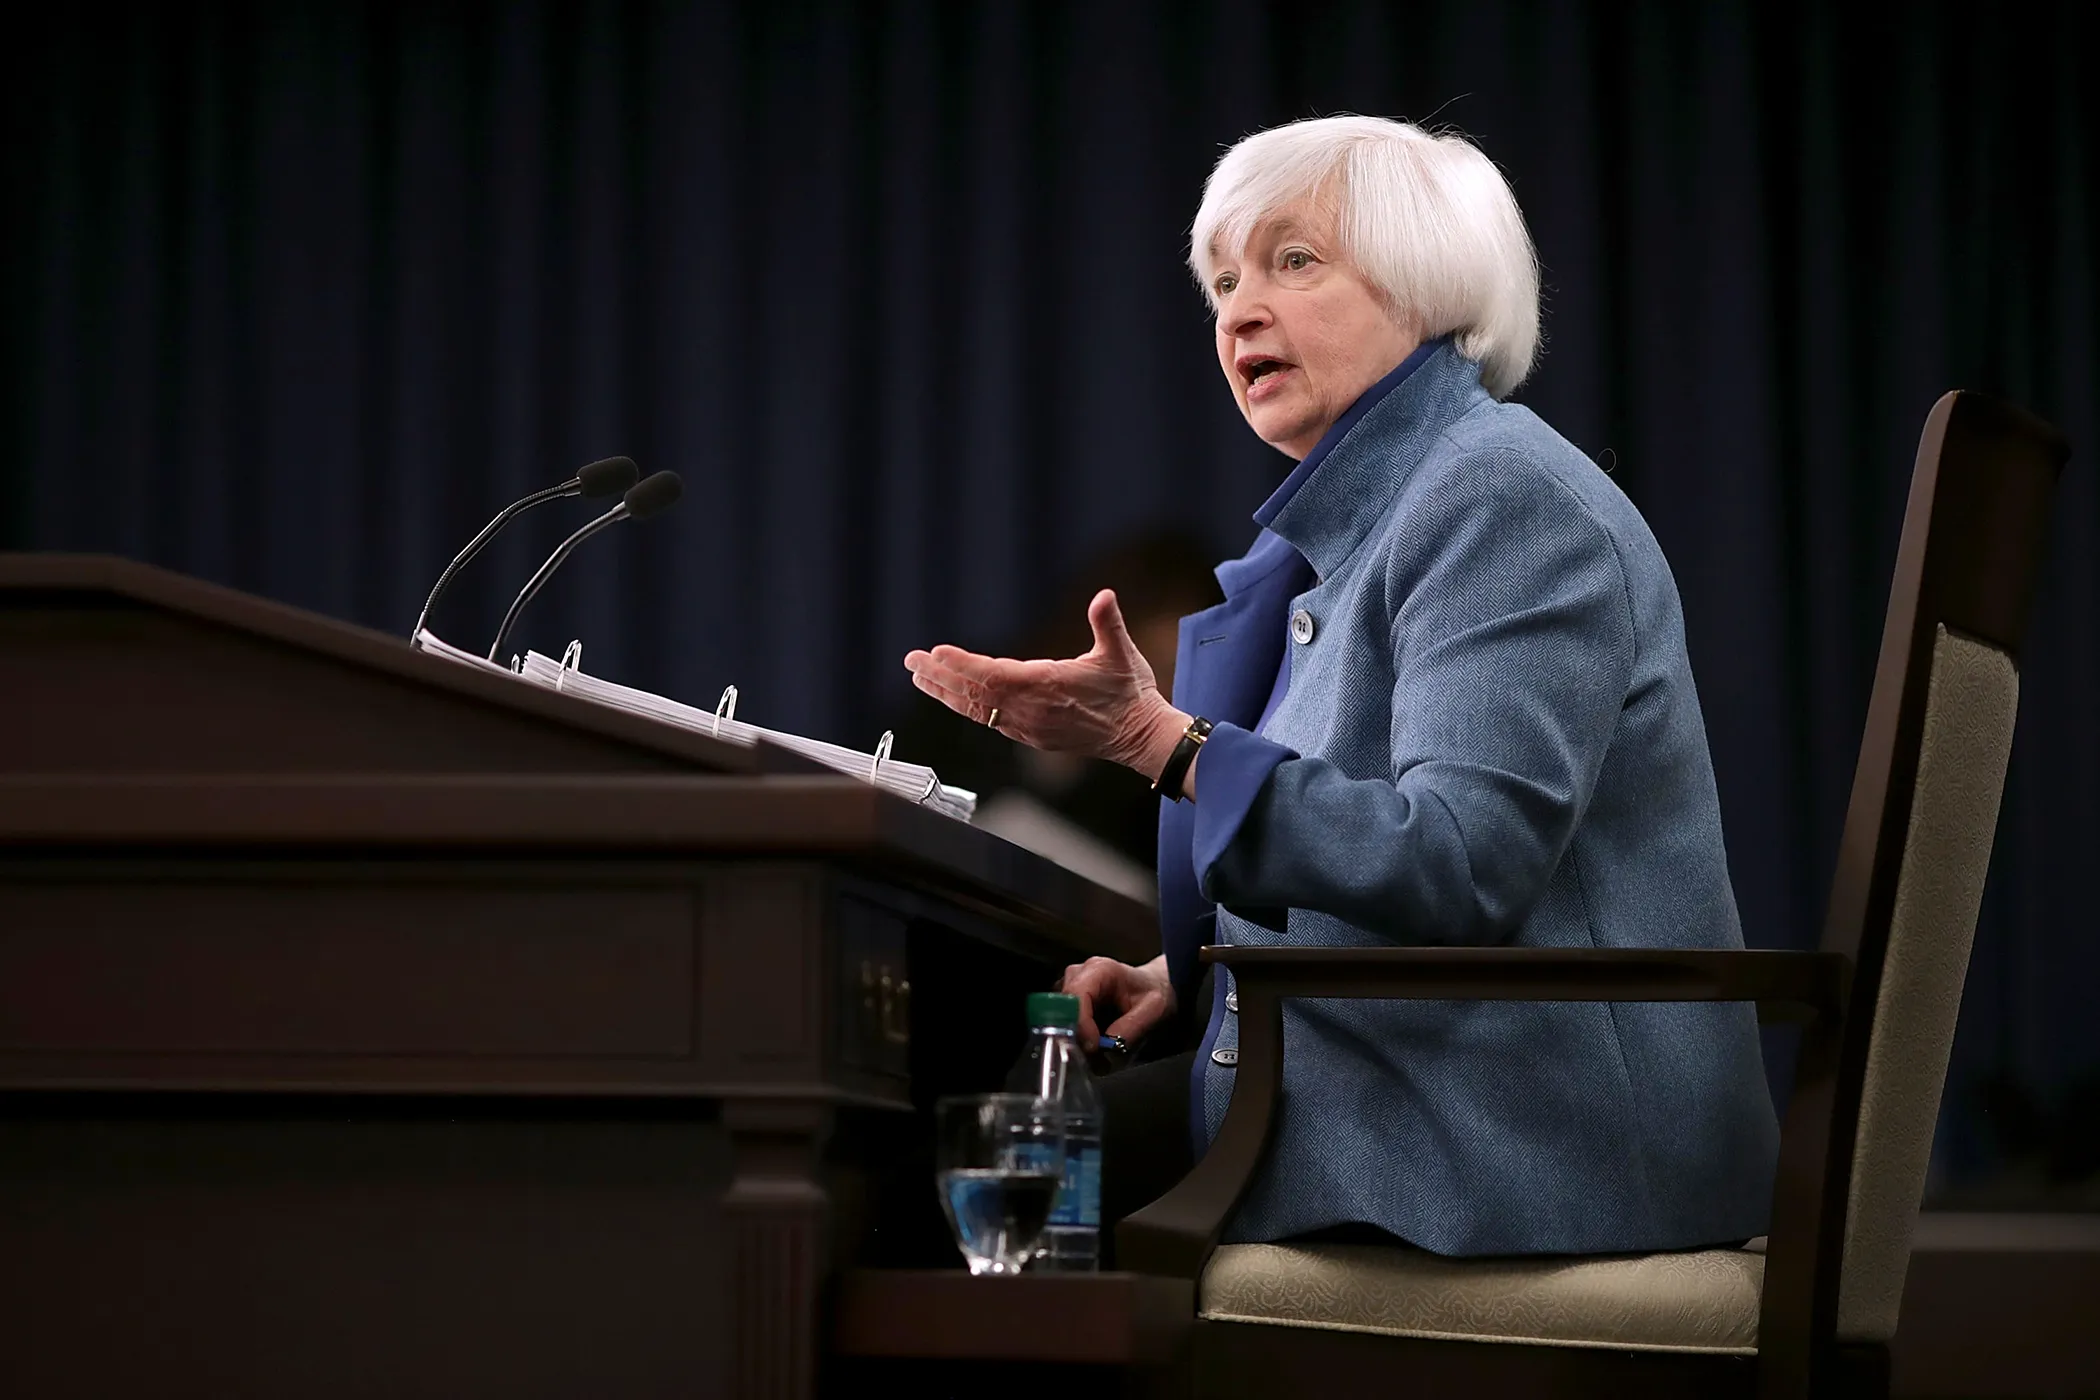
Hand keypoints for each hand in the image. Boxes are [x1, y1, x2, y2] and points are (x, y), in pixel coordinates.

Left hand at [904, 589, 1187, 778]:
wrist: (1139, 737)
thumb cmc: (1130, 693)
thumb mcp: (1122, 652)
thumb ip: (1108, 622)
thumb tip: (1104, 595)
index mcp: (1047, 685)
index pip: (992, 674)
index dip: (961, 664)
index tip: (935, 653)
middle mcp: (1030, 709)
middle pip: (975, 693)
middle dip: (940, 676)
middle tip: (912, 661)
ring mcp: (1028, 726)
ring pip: (977, 710)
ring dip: (947, 693)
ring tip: (920, 678)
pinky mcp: (1030, 736)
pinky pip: (989, 721)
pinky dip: (966, 707)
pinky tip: (952, 697)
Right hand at [1059, 953, 1175, 1051]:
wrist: (1153, 987)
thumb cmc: (1153, 994)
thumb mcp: (1153, 1010)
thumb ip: (1131, 1027)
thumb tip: (1105, 1046)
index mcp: (1100, 969)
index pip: (1076, 996)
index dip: (1080, 1024)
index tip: (1093, 1047)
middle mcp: (1078, 974)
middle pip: (1061, 1008)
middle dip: (1077, 1035)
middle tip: (1097, 1055)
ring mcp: (1069, 987)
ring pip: (1058, 1018)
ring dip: (1077, 1039)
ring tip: (1100, 1050)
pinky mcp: (1067, 1001)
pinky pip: (1062, 1024)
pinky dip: (1077, 1039)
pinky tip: (1095, 1044)